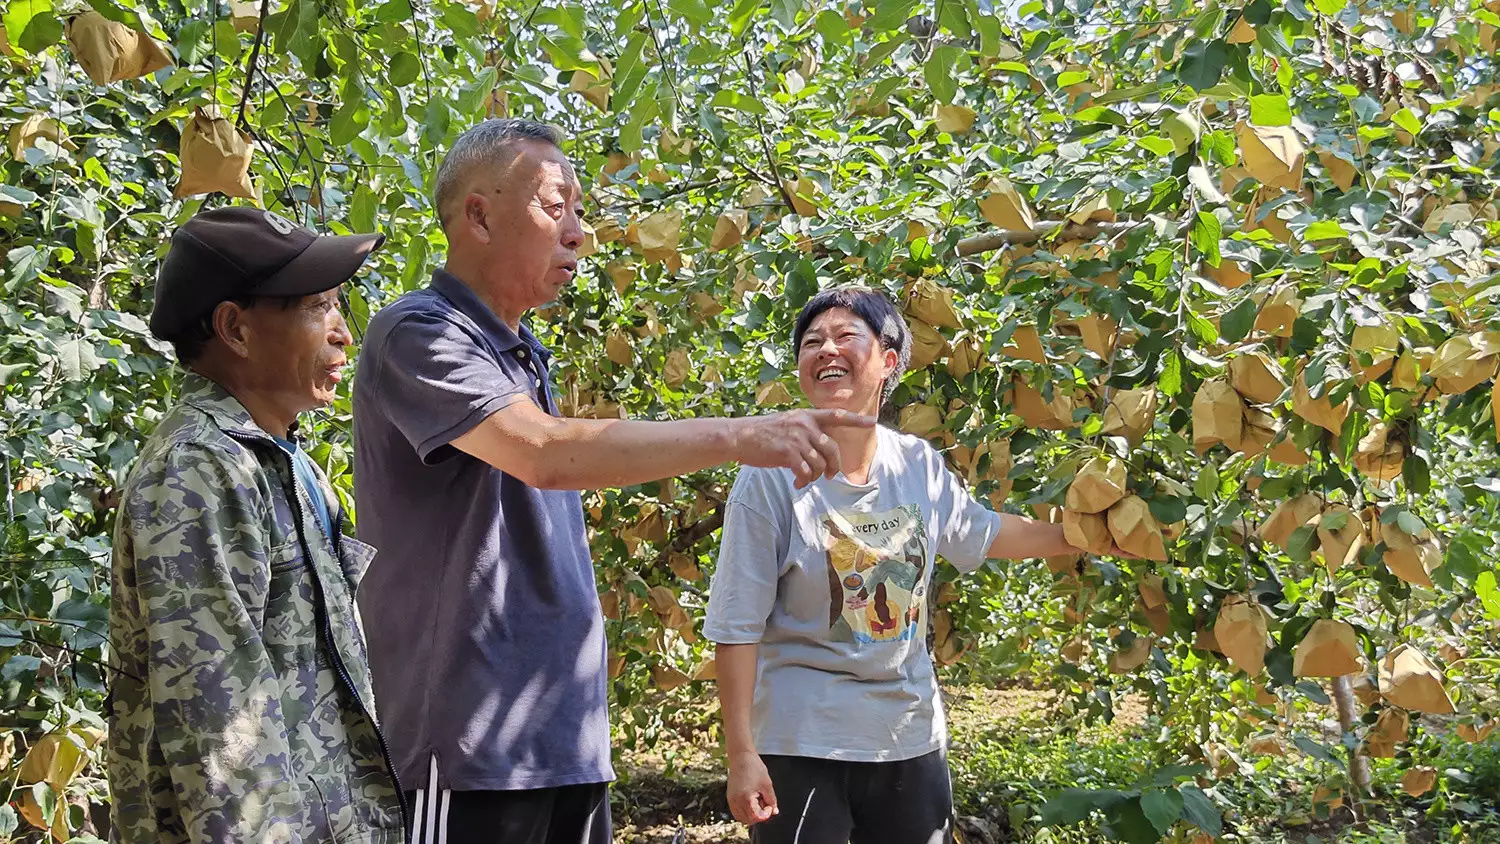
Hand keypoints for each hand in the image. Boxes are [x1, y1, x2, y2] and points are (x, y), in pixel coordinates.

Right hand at [726, 751, 777, 824]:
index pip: (756, 817)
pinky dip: (744, 811)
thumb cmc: (754, 767)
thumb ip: (771, 800)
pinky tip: (751, 801)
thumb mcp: (767, 785)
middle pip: (748, 820)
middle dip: (759, 816)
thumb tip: (774, 811)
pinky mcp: (730, 797)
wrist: (741, 756)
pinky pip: (736, 811)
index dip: (765, 814)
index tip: (770, 806)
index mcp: (745, 798)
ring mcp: (731, 800)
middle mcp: (736, 801)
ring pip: (741, 817)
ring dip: (751, 815)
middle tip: (765, 804)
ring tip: (758, 802)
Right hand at [732, 409, 876, 487]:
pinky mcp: (788, 453)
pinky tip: (797, 483)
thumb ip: (805, 431)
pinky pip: (806, 472)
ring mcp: (797, 438)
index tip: (872, 421)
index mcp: (806, 416)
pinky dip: (804, 481)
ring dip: (814, 476)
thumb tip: (821, 451)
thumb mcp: (787, 424)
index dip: (856, 420)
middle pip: (833, 449)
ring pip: (820, 464)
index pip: (836, 416)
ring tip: (804, 479)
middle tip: (828, 476)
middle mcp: (804, 425)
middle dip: (834, 466)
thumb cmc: (762, 433)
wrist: (739, 436)